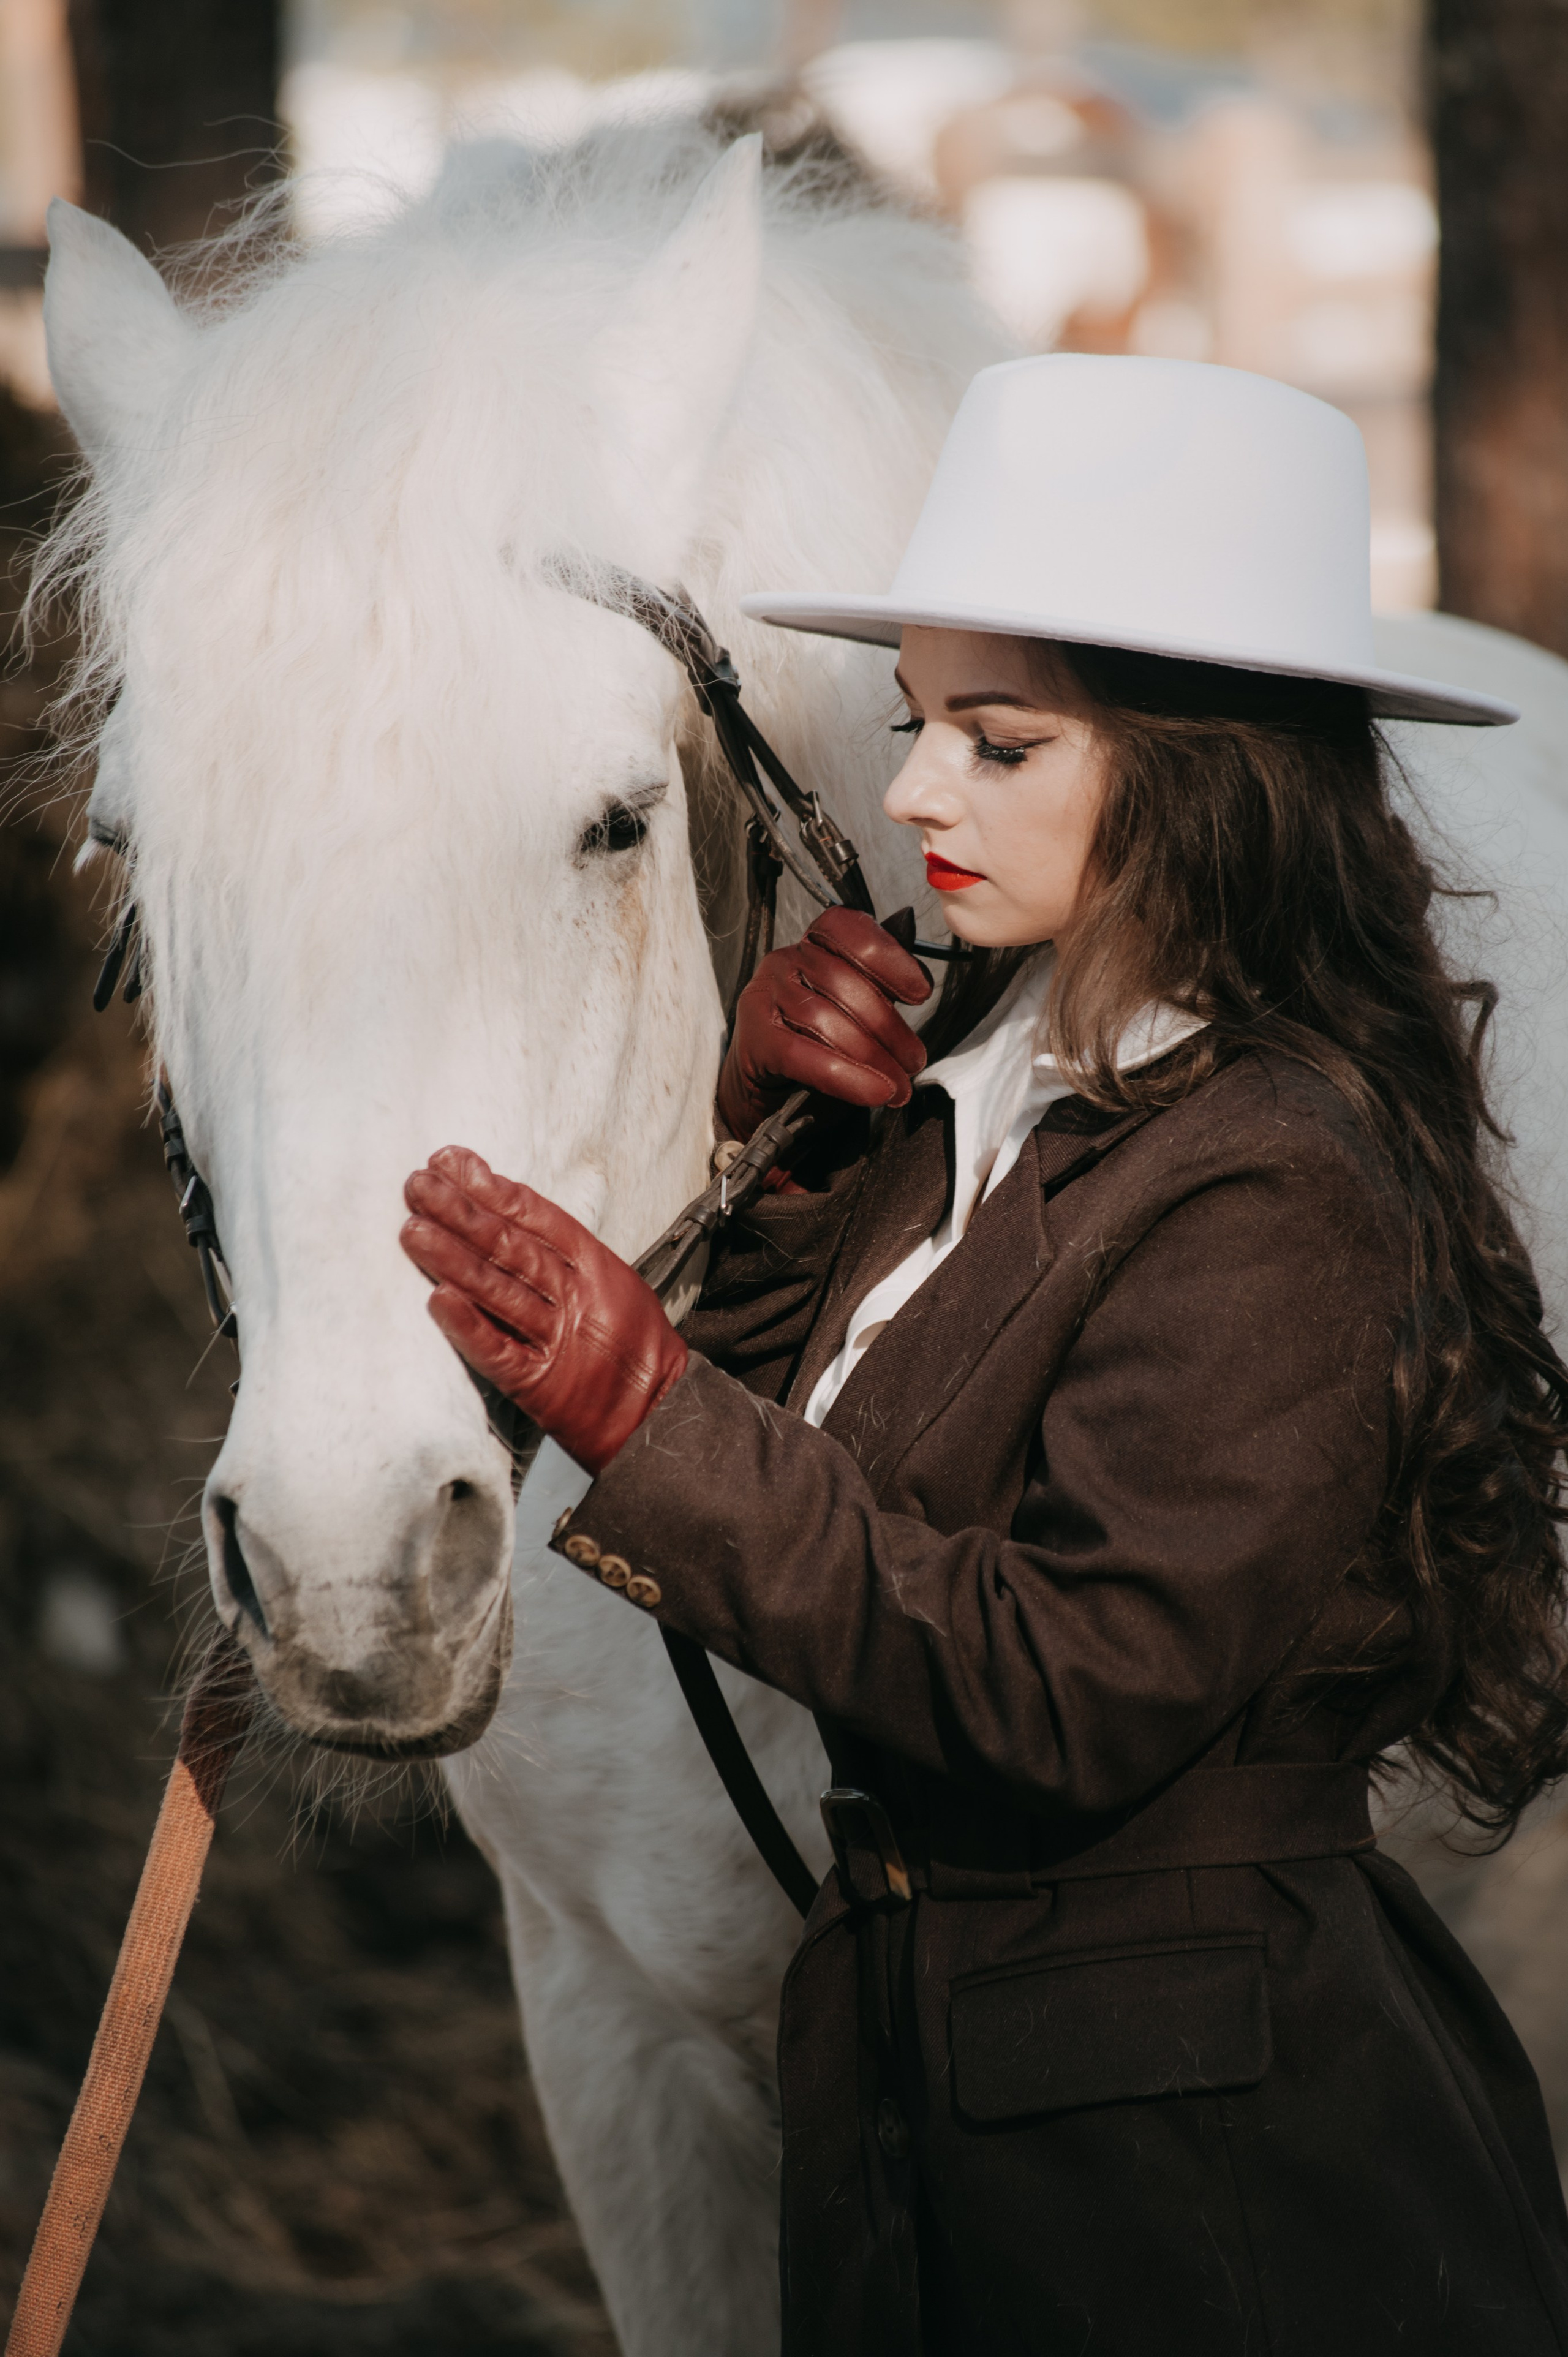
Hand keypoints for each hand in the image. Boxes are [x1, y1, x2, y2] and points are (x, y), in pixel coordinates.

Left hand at [401, 1149, 687, 1476]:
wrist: (661, 1415)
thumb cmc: (635, 1349)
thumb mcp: (614, 1284)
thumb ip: (565, 1252)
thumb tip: (508, 1209)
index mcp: (596, 1267)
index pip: (537, 1217)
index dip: (491, 1189)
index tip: (452, 1164)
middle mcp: (576, 1298)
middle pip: (510, 1247)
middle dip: (460, 1213)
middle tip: (418, 1186)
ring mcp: (558, 1341)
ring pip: (499, 1291)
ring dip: (452, 1259)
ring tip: (413, 1231)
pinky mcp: (540, 1385)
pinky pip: (499, 1352)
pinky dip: (469, 1328)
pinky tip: (439, 1301)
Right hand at [716, 907, 932, 1144]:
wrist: (767, 1089)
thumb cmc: (816, 1043)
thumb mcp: (852, 1006)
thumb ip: (879, 979)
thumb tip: (914, 947)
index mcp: (813, 945)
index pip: (849, 930)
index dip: (889, 956)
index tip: (920, 993)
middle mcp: (784, 961)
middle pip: (842, 982)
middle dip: (888, 1025)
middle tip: (914, 1060)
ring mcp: (765, 996)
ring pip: (825, 1020)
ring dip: (872, 1057)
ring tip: (899, 1085)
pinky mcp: (755, 1038)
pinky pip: (803, 1055)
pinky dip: (845, 1077)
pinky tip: (873, 1091)